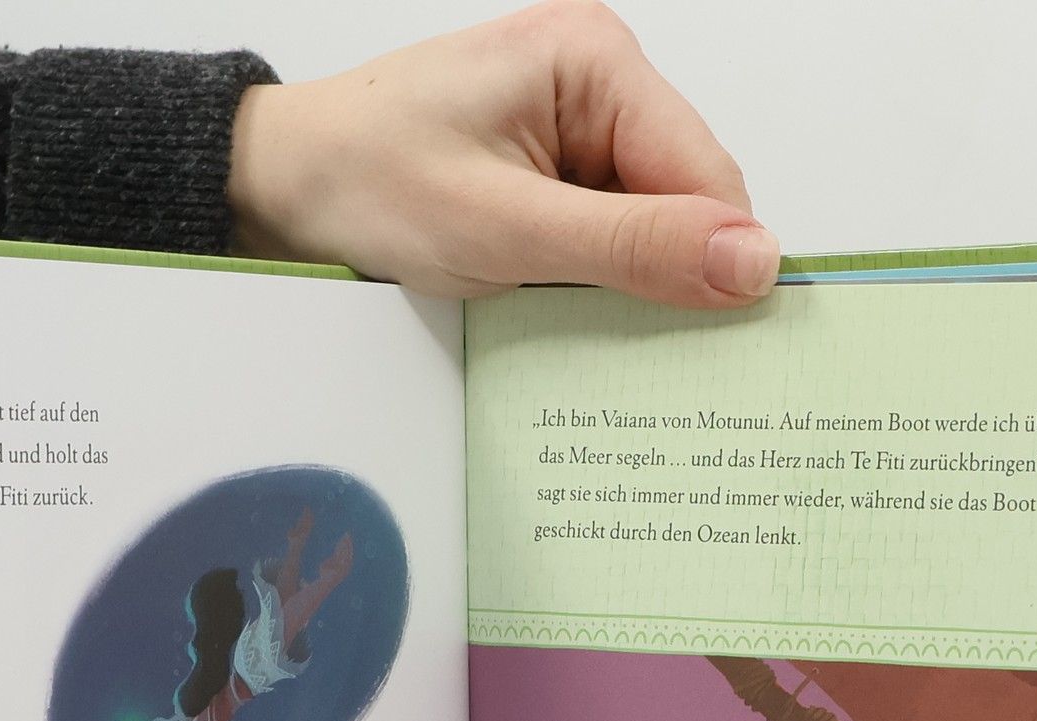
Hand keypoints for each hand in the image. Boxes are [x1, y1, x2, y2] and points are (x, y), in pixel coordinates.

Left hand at [229, 1, 777, 307]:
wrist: (281, 187)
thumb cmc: (369, 185)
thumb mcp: (509, 229)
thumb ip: (635, 246)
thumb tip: (755, 263)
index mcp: (598, 60)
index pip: (709, 175)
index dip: (713, 262)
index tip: (709, 344)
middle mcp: (599, 79)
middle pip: (685, 200)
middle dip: (663, 273)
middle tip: (612, 335)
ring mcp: (576, 125)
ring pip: (650, 226)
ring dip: (621, 282)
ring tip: (564, 312)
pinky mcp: (553, 168)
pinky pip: (607, 233)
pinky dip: (590, 279)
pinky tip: (551, 301)